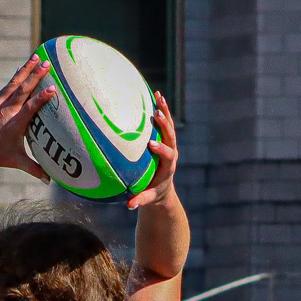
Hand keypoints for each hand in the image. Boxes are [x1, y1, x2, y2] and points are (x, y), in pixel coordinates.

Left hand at [0, 56, 55, 181]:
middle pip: (23, 90)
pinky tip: (22, 68)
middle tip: (47, 63)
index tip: (52, 89)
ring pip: (14, 83)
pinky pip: (7, 86)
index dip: (41, 99)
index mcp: (14, 123)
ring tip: (37, 56)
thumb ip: (33, 169)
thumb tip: (49, 180)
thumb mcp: (15, 161)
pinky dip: (15, 76)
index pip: (31, 108)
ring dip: (26, 69)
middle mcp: (7, 110)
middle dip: (35, 76)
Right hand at [126, 93, 179, 209]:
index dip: (161, 150)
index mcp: (169, 166)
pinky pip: (163, 122)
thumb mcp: (148, 199)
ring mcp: (169, 143)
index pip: (167, 156)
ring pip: (169, 125)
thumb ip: (140, 200)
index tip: (151, 144)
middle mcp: (172, 152)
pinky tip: (154, 95)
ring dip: (164, 110)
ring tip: (158, 96)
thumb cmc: (153, 194)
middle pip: (171, 136)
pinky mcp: (165, 138)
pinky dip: (159, 109)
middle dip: (165, 125)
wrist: (163, 188)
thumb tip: (129, 205)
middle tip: (156, 115)